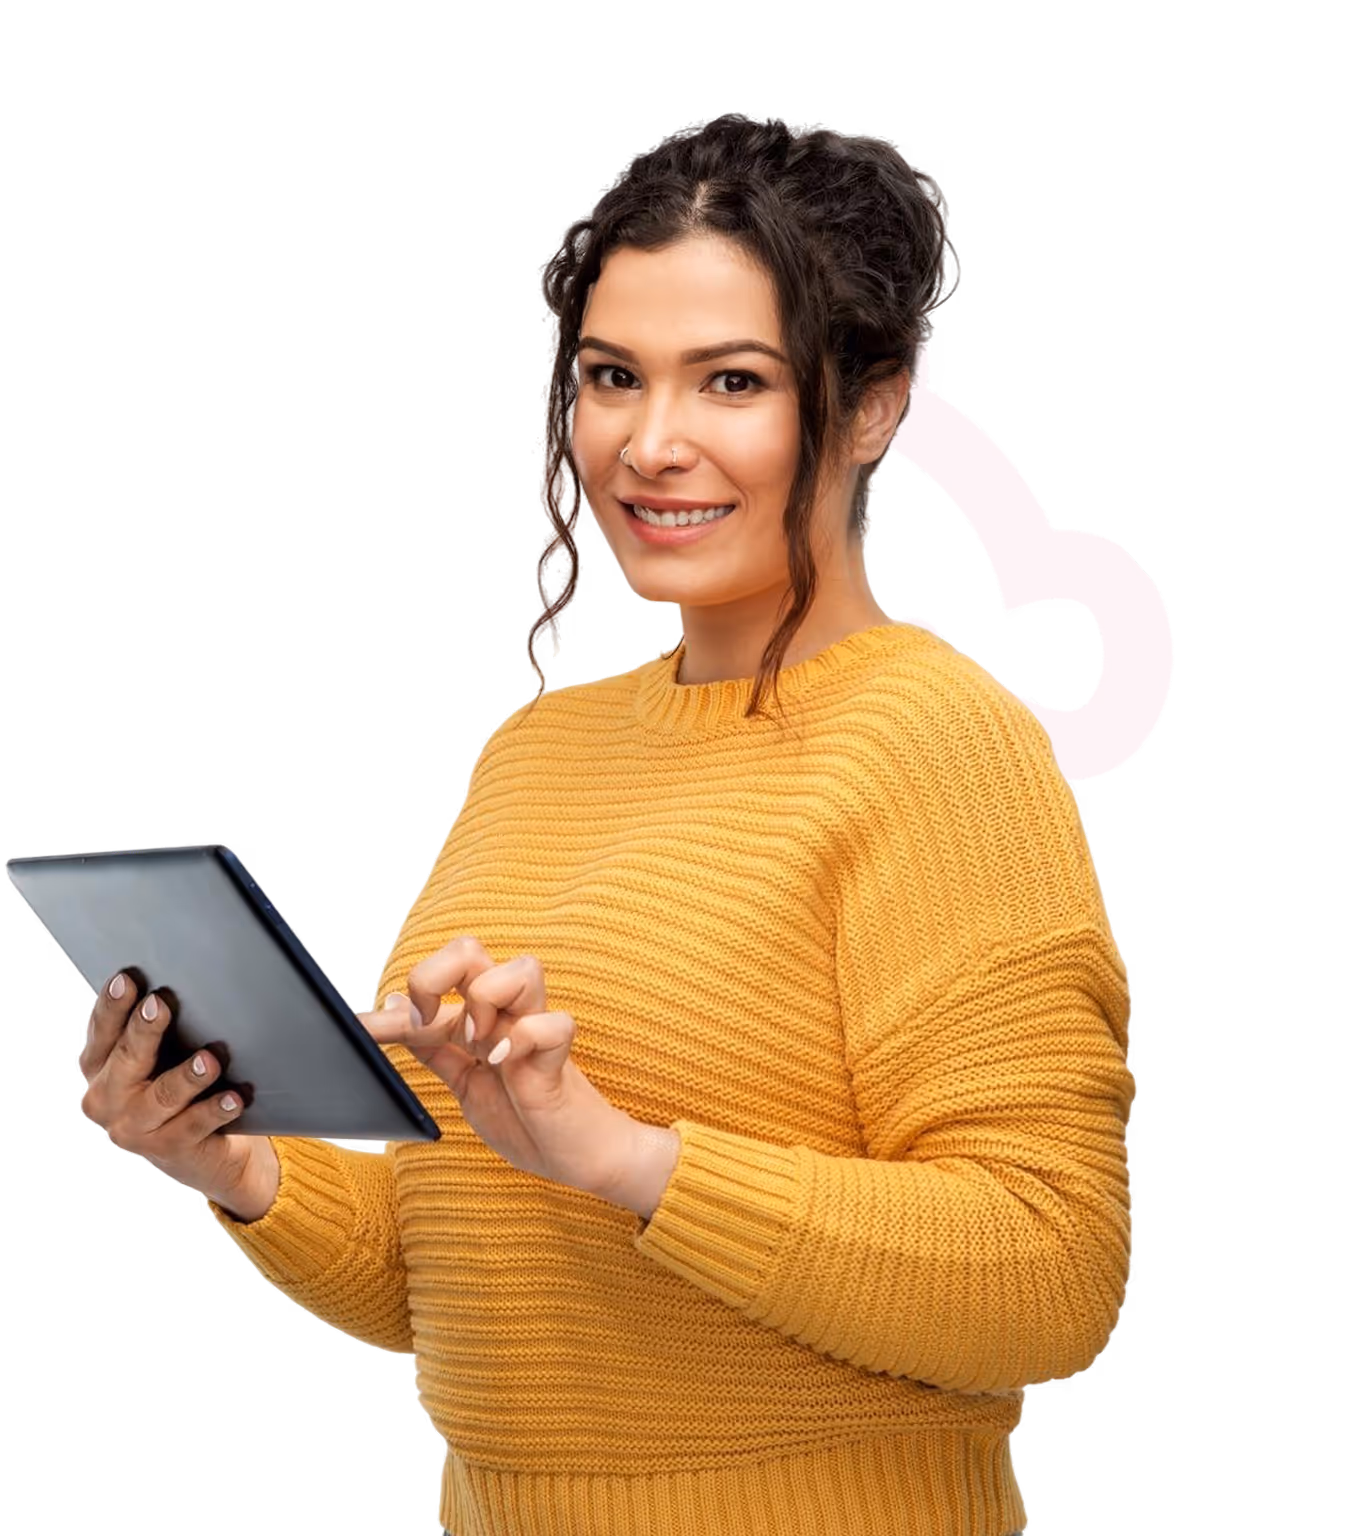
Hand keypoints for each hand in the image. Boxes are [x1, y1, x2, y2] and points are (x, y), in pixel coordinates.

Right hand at [79, 970, 276, 1214]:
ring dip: (187, 1076)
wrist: (200, 1150)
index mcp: (98, 1066)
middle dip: (144, 1032)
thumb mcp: (156, 1054)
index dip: (112, 1006)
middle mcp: (106, 1099)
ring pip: (162, 1096)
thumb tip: (178, 979)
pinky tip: (234, 1098)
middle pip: (127, 1059)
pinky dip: (215, 1110)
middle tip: (159, 1004)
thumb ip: (153, 1025)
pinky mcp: (169, 1150)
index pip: (102, 1030)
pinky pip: (193, 1126)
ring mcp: (134, 1129)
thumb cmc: (174, 1081)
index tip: (127, 979)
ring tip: (210, 1059)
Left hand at [358, 937, 635, 1201]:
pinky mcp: (560, 1059)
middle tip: (429, 1022)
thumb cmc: (525, 1115)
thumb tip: (391, 1005)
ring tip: (478, 1044)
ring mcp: (536, 1032)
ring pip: (522, 968)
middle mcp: (509, 1013)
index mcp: (483, 1015)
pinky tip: (504, 1065)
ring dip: (486, 1001)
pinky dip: (523, 1040)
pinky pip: (552, 1024)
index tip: (364, 1028)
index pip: (438, 977)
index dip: (398, 999)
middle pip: (472, 950)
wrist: (578, 1156)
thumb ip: (433, 1045)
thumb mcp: (464, 1080)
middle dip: (436, 975)